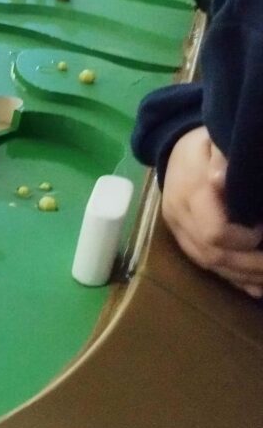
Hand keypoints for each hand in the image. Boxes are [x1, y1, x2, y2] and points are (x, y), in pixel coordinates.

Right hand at [162, 127, 262, 297]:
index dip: (243, 239)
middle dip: (250, 265)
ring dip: (244, 275)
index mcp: (188, 194)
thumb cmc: (202, 145)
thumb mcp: (212, 141)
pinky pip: (206, 266)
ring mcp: (179, 231)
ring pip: (209, 265)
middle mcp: (180, 218)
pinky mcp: (184, 239)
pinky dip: (234, 279)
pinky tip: (256, 286)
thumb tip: (221, 178)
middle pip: (212, 255)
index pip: (213, 232)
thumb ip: (220, 157)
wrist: (173, 149)